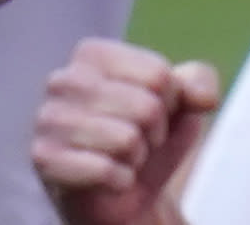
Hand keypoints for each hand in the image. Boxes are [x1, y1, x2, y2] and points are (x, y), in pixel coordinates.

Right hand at [30, 39, 217, 224]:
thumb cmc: (148, 140)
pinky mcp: (44, 158)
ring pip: (127, 139)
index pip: (159, 75)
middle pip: (147, 106)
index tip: (153, 115)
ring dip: (136, 158)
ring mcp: (48, 119)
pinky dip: (120, 182)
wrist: (126, 196)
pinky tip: (108, 178)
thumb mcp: (182, 105)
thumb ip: (199, 84)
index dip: (169, 103)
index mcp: (92, 54)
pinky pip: (106, 171)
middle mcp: (63, 79)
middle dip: (154, 133)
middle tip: (137, 141)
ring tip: (121, 158)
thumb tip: (204, 98)